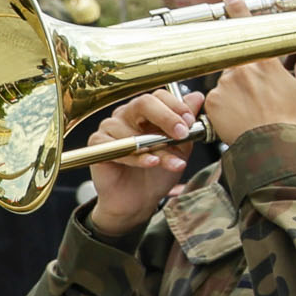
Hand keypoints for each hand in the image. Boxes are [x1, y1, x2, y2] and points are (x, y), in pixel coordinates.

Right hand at [86, 87, 205, 236]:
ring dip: (157, 149)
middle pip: (143, 103)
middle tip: (182, 134)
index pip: (159, 96)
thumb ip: (186, 122)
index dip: (176, 106)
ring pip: (134, 131)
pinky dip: (137, 157)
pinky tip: (152, 163)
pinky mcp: (98, 146)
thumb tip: (197, 96)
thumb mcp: (180, 146)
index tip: (191, 122)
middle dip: (167, 118)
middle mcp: (126, 115)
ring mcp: (109, 128)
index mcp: (147, 111)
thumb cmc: (158, 171)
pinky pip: (117, 148)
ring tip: (172, 162)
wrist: (139, 199)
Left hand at [203, 52, 295, 143]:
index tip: (269, 70)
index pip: (263, 51)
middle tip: (262, 92)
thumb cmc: (290, 120)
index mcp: (265, 62)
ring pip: (229, 80)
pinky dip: (226, 104)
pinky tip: (240, 113)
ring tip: (252, 106)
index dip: (267, 61)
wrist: (271, 146)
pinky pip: (217, 97)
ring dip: (237, 89)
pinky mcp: (213, 101)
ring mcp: (224, 85)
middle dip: (251, 76)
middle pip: (243, 65)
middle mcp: (241, 69)